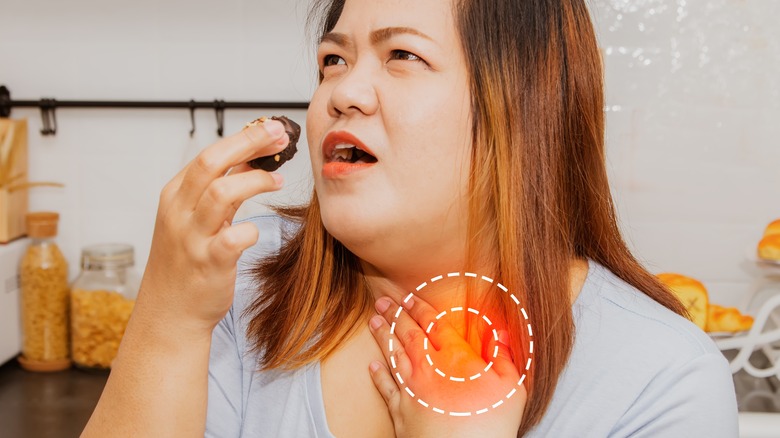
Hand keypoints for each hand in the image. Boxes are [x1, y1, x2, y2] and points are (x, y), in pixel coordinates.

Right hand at [137, 119, 288, 334]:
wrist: (170, 312)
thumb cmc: (188, 260)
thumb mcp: (197, 218)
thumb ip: (222, 187)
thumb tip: (253, 156)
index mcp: (176, 195)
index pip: (209, 154)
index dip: (244, 139)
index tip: (273, 130)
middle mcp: (179, 212)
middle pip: (211, 162)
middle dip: (248, 143)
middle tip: (281, 136)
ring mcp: (191, 238)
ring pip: (220, 193)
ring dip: (255, 181)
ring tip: (278, 181)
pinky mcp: (208, 264)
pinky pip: (232, 239)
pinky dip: (249, 231)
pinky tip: (257, 231)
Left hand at [368, 294, 525, 437]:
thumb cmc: (490, 427)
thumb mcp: (511, 389)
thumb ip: (503, 357)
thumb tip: (498, 333)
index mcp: (455, 358)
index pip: (434, 323)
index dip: (420, 308)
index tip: (409, 297)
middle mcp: (428, 368)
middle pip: (408, 334)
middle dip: (395, 315)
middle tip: (383, 302)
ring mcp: (411, 390)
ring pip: (393, 356)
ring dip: (383, 337)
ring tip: (374, 321)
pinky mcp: (401, 412)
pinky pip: (386, 387)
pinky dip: (378, 374)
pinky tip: (373, 365)